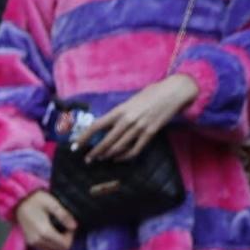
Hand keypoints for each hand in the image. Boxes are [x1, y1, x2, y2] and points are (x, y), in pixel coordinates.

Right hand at [15, 190, 76, 249]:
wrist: (19, 201)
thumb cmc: (36, 200)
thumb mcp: (53, 204)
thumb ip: (64, 216)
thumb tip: (74, 226)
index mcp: (45, 232)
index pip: (64, 244)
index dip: (71, 236)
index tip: (69, 226)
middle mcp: (38, 240)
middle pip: (59, 249)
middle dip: (66, 240)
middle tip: (65, 228)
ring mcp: (33, 243)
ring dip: (58, 243)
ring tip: (58, 230)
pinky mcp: (30, 242)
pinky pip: (45, 249)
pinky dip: (51, 244)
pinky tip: (51, 233)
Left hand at [81, 75, 198, 162]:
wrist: (174, 91)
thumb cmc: (152, 92)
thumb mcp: (131, 100)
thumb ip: (120, 112)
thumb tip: (108, 125)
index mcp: (120, 109)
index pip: (96, 126)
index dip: (84, 137)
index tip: (75, 146)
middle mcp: (128, 120)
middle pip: (106, 141)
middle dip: (94, 152)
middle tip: (88, 159)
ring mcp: (139, 128)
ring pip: (119, 148)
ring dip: (108, 155)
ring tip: (101, 158)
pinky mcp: (150, 133)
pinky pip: (134, 150)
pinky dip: (124, 157)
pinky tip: (118, 159)